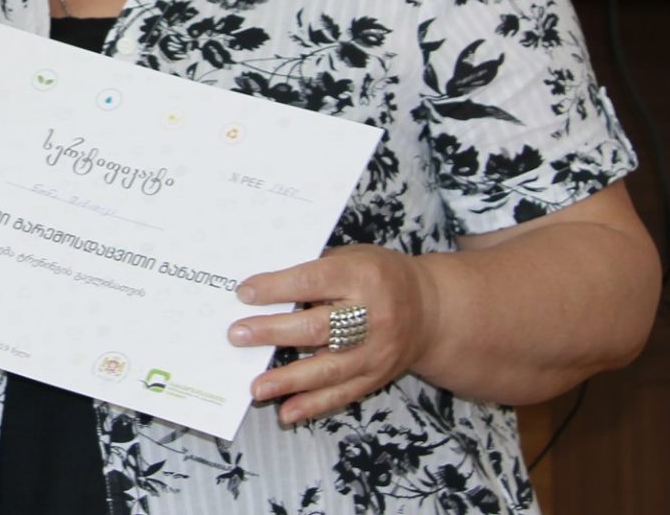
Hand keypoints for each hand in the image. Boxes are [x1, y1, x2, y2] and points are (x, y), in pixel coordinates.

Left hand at [228, 244, 437, 423]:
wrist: (432, 310)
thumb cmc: (380, 276)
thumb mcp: (352, 257)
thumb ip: (314, 270)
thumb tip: (262, 288)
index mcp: (361, 276)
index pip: (312, 282)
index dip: (277, 289)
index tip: (244, 294)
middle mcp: (371, 315)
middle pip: (317, 328)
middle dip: (273, 333)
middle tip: (237, 335)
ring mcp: (376, 351)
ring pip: (329, 368)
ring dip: (289, 380)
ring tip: (256, 388)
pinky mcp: (377, 376)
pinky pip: (342, 393)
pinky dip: (313, 405)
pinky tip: (287, 411)